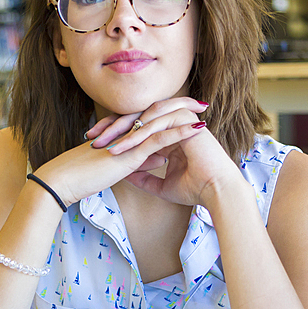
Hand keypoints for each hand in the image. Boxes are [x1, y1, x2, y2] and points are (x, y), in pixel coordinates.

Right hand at [32, 101, 208, 207]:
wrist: (65, 181)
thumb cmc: (86, 177)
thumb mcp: (119, 168)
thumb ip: (140, 161)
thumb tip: (161, 158)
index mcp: (124, 135)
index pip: (151, 120)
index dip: (170, 113)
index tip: (189, 110)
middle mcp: (128, 133)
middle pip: (159, 114)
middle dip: (181, 107)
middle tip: (201, 103)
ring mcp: (129, 139)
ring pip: (161, 122)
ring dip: (184, 115)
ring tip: (204, 109)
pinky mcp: (130, 151)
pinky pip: (159, 139)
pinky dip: (181, 133)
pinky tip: (197, 129)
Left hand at [90, 98, 244, 207]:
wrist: (216, 192)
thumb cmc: (194, 189)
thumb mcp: (161, 185)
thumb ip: (144, 178)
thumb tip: (124, 176)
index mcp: (169, 132)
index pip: (137, 125)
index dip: (116, 134)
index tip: (94, 144)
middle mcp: (175, 121)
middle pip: (138, 116)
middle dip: (113, 127)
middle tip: (92, 138)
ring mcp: (181, 118)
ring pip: (145, 116)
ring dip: (123, 130)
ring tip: (104, 144)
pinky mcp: (186, 120)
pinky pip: (157, 123)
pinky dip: (139, 135)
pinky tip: (124, 147)